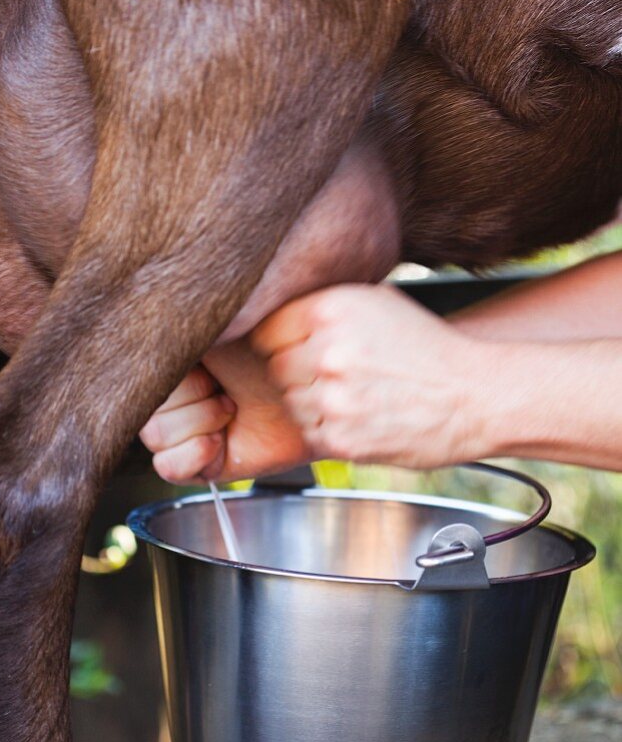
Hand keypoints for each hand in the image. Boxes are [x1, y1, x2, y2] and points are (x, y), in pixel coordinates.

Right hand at [140, 339, 309, 482]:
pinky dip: (193, 454)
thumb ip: (172, 328)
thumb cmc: (273, 352)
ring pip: (155, 437)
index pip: (138, 377)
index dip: (173, 376)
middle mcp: (174, 395)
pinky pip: (167, 468)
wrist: (309, 391)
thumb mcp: (218, 327)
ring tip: (230, 410)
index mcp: (171, 360)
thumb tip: (142, 332)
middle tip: (226, 390)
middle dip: (192, 398)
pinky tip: (218, 441)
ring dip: (199, 422)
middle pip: (144, 409)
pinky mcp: (200, 462)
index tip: (206, 366)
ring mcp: (185, 430)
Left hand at [253, 284, 487, 467]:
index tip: (298, 346)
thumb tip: (274, 302)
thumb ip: (325, 303)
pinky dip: (328, 427)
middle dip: (298, 370)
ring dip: (312, 401)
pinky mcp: (339, 439)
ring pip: (290, 401)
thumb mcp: (378, 302)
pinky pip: (309, 432)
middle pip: (276, 366)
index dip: (282, 339)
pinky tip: (361, 415)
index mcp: (332, 310)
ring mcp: (332, 400)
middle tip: (337, 373)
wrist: (474, 397)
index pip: (266, 328)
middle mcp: (327, 353)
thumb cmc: (427, 348)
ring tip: (355, 394)